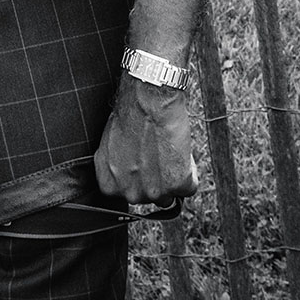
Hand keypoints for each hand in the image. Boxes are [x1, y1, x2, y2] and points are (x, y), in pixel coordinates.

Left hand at [94, 75, 198, 205]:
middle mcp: (130, 194)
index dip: (138, 178)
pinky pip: (190, 186)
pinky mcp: (178, 185)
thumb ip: (116, 167)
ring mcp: (155, 193)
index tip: (143, 165)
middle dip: (155, 179)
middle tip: (158, 155)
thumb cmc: (129, 117)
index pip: (127, 194)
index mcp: (109, 185)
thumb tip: (126, 172)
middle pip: (149, 196)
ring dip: (172, 178)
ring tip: (169, 152)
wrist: (148, 103)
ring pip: (170, 195)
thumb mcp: (110, 147)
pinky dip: (190, 171)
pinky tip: (180, 152)